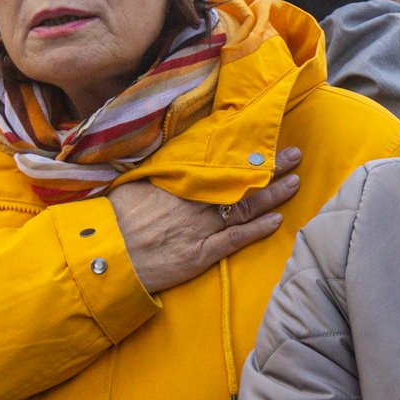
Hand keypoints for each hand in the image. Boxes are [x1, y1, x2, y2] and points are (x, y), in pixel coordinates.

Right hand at [108, 146, 300, 294]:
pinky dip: (257, 230)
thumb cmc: (111, 221)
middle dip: (270, 169)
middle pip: (239, 182)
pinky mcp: (199, 255)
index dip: (245, 155)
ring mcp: (198, 228)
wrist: (102, 257)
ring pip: (243, 208)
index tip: (266, 142)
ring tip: (295, 182)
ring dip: (272, 196)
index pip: (219, 165)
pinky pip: (234, 240)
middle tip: (296, 155)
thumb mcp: (132, 187)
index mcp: (176, 183)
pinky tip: (278, 221)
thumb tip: (172, 162)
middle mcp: (192, 202)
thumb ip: (157, 176)